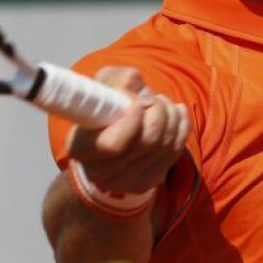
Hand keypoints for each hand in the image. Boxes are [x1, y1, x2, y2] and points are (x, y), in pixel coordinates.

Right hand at [65, 67, 189, 194]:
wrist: (110, 135)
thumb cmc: (105, 105)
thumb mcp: (104, 84)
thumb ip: (118, 80)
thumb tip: (139, 90)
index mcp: (80, 147)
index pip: (113, 144)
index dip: (133, 119)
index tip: (138, 102)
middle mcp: (100, 172)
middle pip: (147, 141)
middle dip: (158, 111)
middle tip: (154, 99)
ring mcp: (125, 182)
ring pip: (164, 145)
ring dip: (171, 116)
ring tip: (163, 103)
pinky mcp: (147, 182)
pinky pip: (175, 153)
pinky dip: (181, 127)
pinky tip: (176, 113)